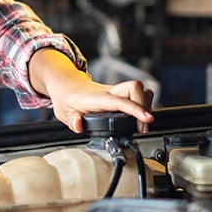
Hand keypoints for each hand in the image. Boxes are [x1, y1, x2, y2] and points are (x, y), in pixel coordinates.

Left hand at [28, 48, 153, 133]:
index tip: (147, 119)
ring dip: (146, 105)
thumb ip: (72, 120)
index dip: (135, 109)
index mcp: (98, 98)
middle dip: (144, 106)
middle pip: (135, 88)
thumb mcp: (64, 113)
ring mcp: (117, 92)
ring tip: (143, 122)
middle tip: (143, 126)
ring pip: (140, 90)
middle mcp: (110, 92)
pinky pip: (138, 95)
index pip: (120, 101)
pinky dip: (143, 105)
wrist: (67, 85)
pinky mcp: (120, 95)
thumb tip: (78, 125)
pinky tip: (140, 117)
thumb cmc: (68, 99)